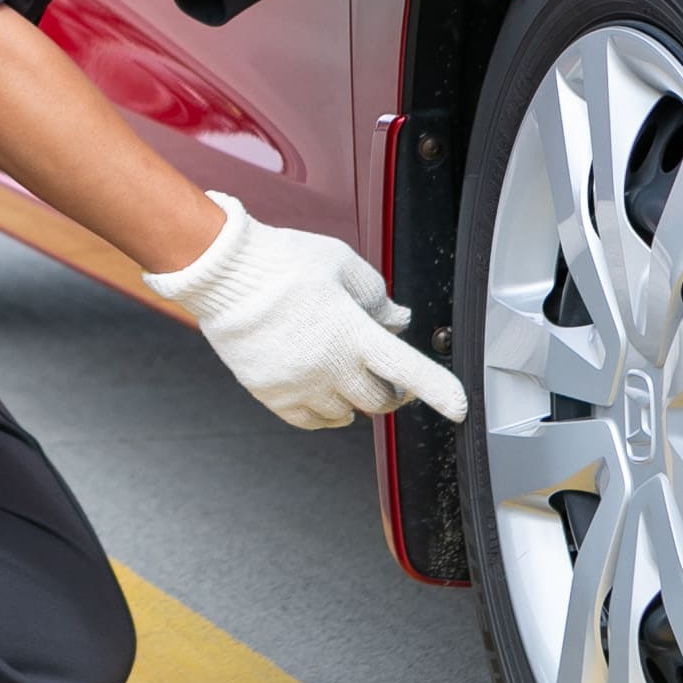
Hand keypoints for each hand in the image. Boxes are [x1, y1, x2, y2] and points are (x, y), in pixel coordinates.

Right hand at [141, 193, 464, 428]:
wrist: (222, 274)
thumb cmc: (281, 261)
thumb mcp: (340, 263)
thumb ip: (376, 295)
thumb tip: (397, 319)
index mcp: (352, 331)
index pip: (409, 369)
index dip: (441, 392)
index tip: (460, 409)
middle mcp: (328, 365)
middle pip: (380, 401)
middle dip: (392, 390)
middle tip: (388, 375)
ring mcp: (299, 385)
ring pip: (346, 414)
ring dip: (355, 399)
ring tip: (346, 374)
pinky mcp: (272, 395)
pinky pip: (312, 421)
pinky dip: (326, 412)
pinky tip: (323, 390)